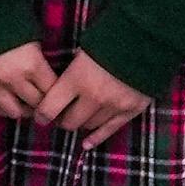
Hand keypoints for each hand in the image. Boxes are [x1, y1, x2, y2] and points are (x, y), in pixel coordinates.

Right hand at [0, 40, 59, 121]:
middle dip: (43, 104)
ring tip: (25, 105)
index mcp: (32, 65)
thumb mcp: (31, 40)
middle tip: (44, 103)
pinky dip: (1, 109)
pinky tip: (6, 104)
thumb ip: (40, 62)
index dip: (58, 95)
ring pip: (14, 111)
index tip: (58, 95)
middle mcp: (13, 78)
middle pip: (36, 104)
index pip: (53, 91)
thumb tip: (50, 80)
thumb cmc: (7, 24)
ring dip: (23, 110)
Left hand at [35, 54, 154, 145]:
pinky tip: (86, 144)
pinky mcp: (131, 110)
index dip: (41, 115)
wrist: (145, 41)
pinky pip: (110, 130)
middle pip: (69, 122)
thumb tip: (53, 90)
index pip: (49, 108)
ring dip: (81, 123)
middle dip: (62, 120)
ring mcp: (113, 105)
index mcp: (75, 79)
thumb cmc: (107, 42)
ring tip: (77, 118)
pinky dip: (96, 137)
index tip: (40, 116)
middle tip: (61, 116)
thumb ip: (68, 74)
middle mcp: (92, 96)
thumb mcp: (80, 54)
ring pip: (88, 126)